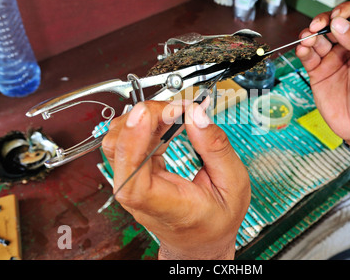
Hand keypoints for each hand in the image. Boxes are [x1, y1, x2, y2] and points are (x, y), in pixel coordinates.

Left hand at [102, 100, 250, 259]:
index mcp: (166, 206)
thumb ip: (216, 149)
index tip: (146, 114)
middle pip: (118, 151)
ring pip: (117, 142)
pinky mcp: (134, 174)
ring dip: (142, 118)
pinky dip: (144, 124)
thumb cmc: (215, 221)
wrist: (201, 242)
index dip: (133, 142)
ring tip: (171, 112)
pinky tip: (165, 120)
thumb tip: (196, 115)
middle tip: (174, 107)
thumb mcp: (233, 185)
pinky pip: (127, 143)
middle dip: (143, 118)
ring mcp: (133, 185)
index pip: (133, 179)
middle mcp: (141, 197)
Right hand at [296, 1, 349, 147]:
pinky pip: (308, 57)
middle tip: (317, 26)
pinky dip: (302, 51)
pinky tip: (303, 50)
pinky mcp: (318, 74)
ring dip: (309, 36)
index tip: (336, 17)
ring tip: (308, 40)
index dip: (345, 12)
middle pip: (331, 25)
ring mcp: (331, 61)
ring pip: (316, 40)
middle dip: (322, 22)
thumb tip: (340, 23)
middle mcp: (347, 49)